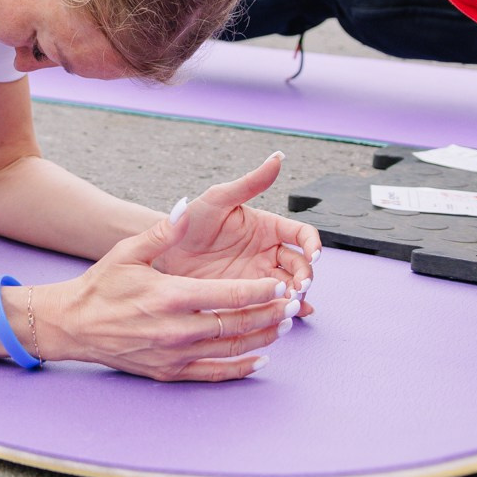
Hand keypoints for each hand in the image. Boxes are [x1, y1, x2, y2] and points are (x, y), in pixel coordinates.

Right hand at [43, 197, 303, 382]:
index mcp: (170, 296)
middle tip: (292, 304)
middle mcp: (176, 329)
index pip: (230, 295)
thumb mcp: (127, 252)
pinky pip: (214, 373)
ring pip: (231, 348)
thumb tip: (185, 206)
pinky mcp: (169, 371)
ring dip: (262, 337)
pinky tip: (260, 359)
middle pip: (237, 323)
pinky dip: (240, 368)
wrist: (73, 326)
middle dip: (270, 313)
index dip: (261, 290)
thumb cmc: (100, 286)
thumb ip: (162, 232)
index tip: (281, 284)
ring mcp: (174, 354)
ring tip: (283, 325)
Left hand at [135, 152, 317, 309]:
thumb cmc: (190, 220)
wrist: (163, 252)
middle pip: (301, 265)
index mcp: (268, 227)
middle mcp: (268, 252)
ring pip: (290, 287)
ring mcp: (258, 276)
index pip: (302, 234)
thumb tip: (278, 157)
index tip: (314, 256)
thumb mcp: (219, 199)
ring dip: (297, 295)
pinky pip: (271, 305)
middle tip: (298, 286)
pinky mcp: (246, 297)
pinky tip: (289, 318)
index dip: (313, 244)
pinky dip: (283, 312)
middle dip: (305, 276)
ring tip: (291, 303)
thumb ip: (250, 182)